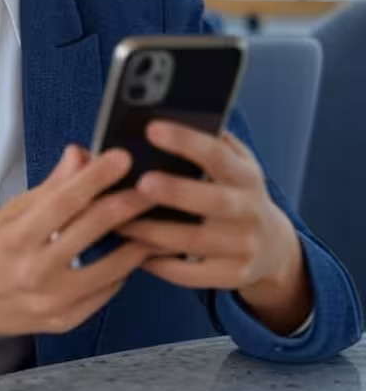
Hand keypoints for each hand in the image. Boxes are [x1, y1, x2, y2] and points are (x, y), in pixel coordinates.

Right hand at [0, 145, 154, 367]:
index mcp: (17, 237)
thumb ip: (52, 186)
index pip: (63, 201)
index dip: (95, 177)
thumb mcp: (13, 211)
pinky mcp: (67, 321)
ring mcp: (53, 300)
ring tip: (155, 221)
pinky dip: (123, 270)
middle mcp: (35, 270)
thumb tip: (81, 154)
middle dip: (127, 203)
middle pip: (91, 230)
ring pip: (110, 267)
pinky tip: (133, 252)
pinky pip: (107, 291)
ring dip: (138, 241)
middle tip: (153, 186)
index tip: (122, 157)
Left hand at [118, 123, 312, 334]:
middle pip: (212, 202)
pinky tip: (133, 251)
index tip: (152, 128)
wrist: (273, 247)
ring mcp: (243, 247)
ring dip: (152, 232)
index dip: (186, 142)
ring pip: (193, 242)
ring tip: (117, 220)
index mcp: (246, 177)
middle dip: (175, 192)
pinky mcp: (232, 276)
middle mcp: (250, 211)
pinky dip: (159, 264)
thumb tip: (168, 114)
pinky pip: (189, 275)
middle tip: (139, 183)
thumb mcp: (236, 165)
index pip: (218, 155)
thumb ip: (211, 142)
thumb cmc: (236, 193)